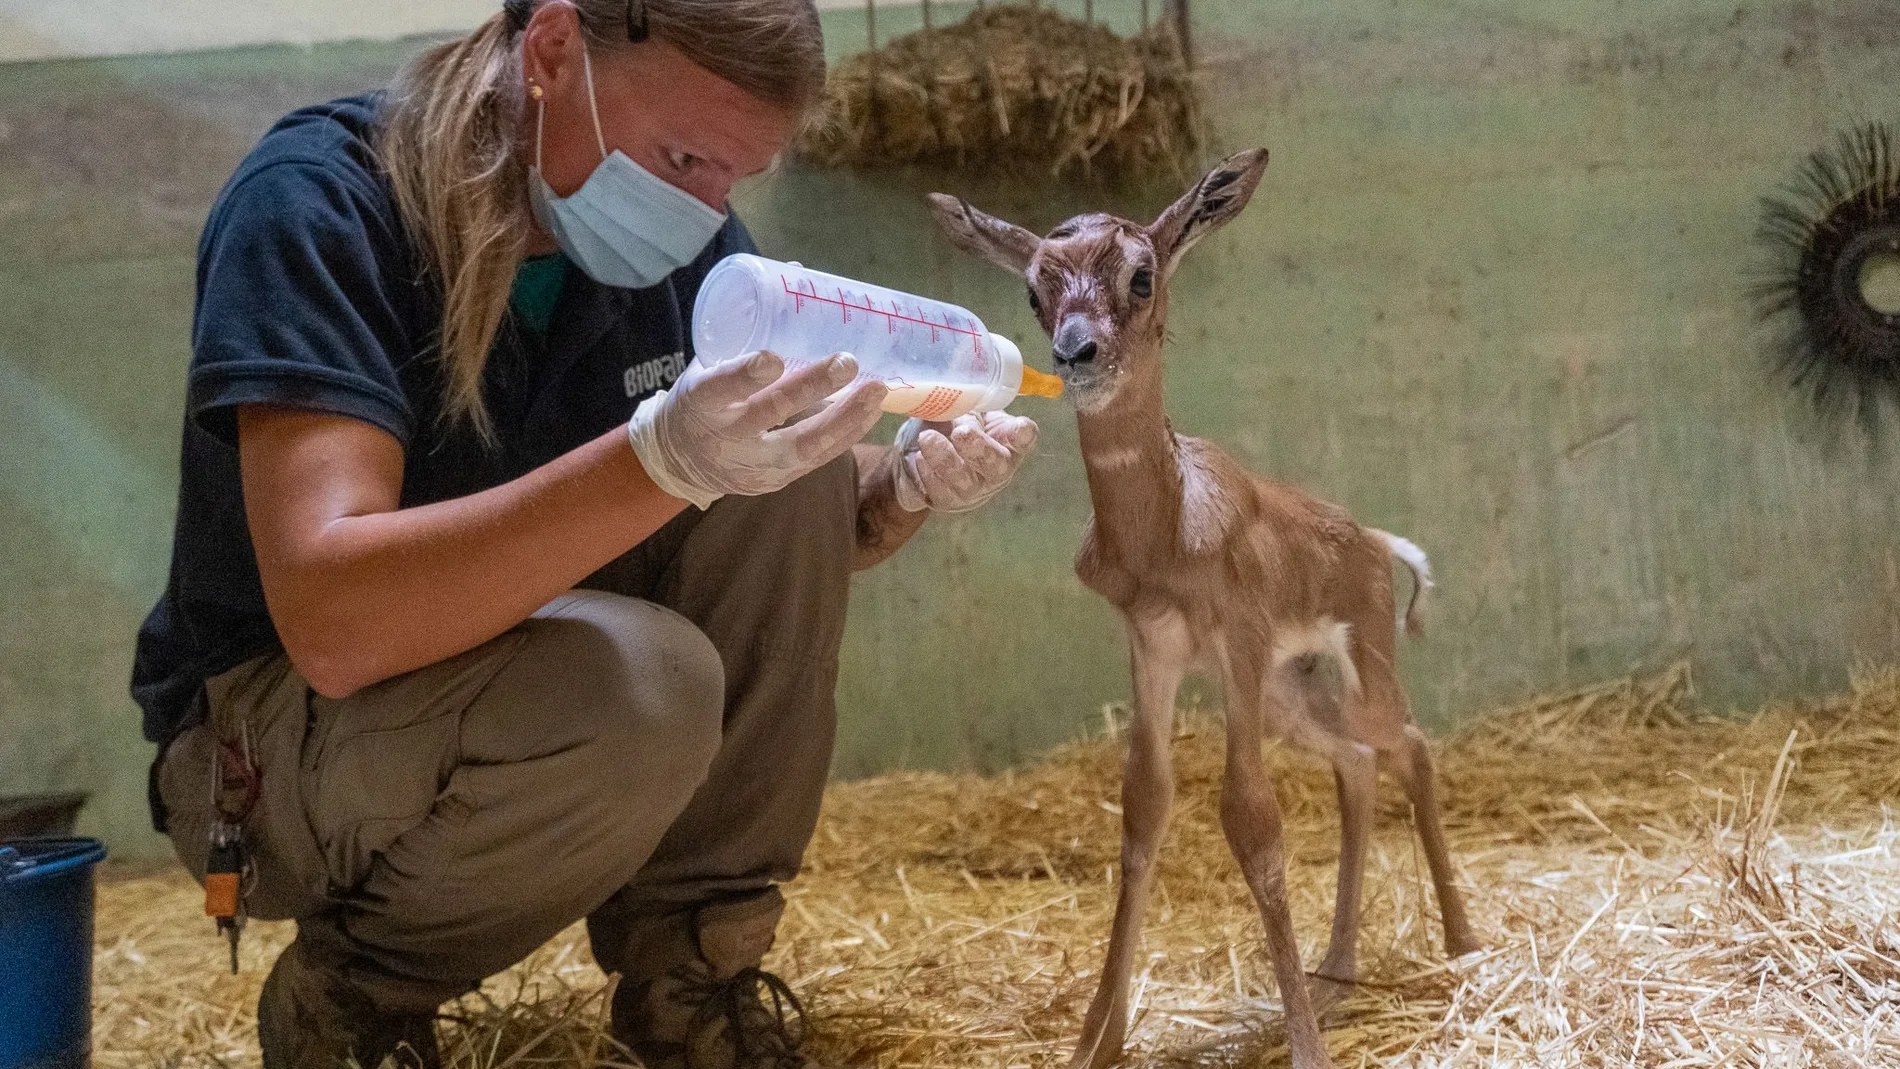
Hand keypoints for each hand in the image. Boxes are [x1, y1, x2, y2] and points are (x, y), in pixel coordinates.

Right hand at [628, 350, 887, 508]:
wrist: (682, 461)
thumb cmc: (702, 398)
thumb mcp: (708, 362)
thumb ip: (748, 325)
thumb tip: (797, 272)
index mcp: (700, 402)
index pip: (719, 388)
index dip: (744, 375)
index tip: (773, 357)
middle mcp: (726, 437)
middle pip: (770, 412)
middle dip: (811, 387)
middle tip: (847, 361)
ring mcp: (753, 464)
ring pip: (802, 445)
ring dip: (844, 417)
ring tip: (876, 390)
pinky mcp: (776, 480)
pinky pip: (816, 460)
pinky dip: (846, 435)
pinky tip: (870, 413)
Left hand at [892, 411, 1038, 513]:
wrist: (918, 452)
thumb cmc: (950, 426)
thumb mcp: (962, 408)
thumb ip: (966, 403)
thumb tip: (957, 403)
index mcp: (1006, 440)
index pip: (1024, 438)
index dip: (1024, 435)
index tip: (1020, 428)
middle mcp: (996, 469)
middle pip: (996, 465)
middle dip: (979, 448)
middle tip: (961, 431)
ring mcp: (973, 489)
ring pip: (965, 481)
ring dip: (945, 458)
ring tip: (926, 438)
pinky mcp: (947, 501)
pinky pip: (939, 492)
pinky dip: (928, 474)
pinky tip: (919, 458)